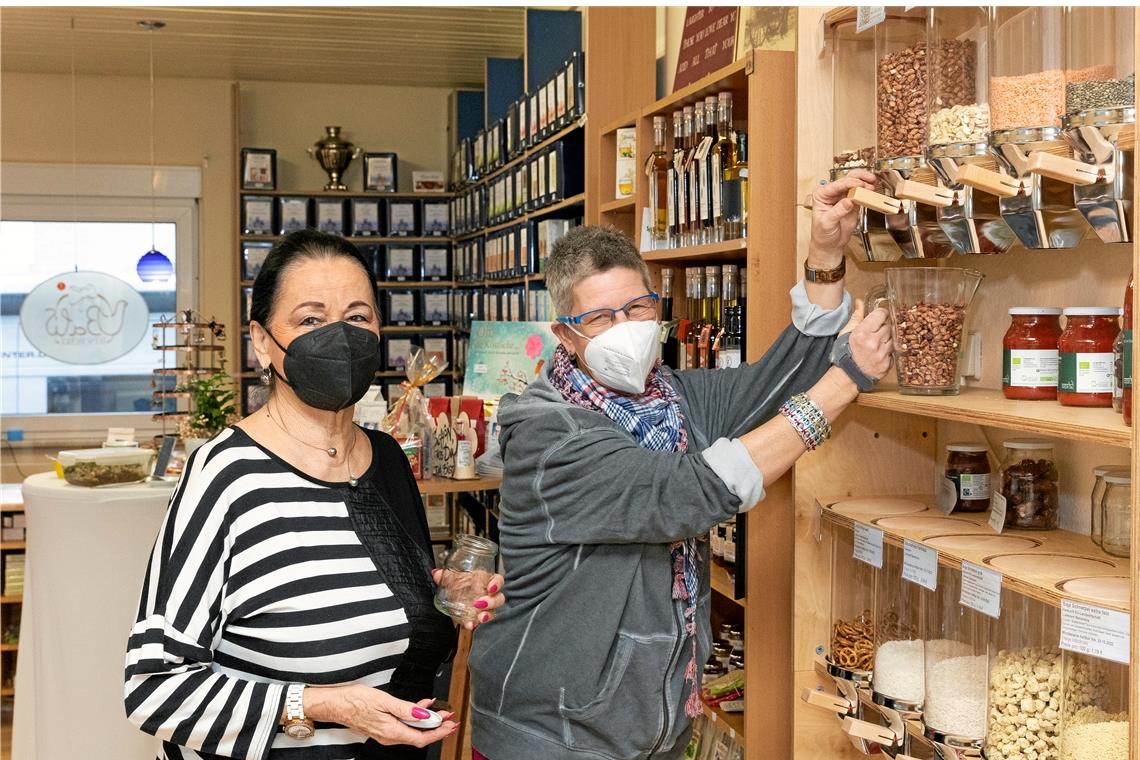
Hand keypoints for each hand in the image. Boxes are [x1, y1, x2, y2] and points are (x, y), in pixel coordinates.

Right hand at [308, 685, 456, 746]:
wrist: (334, 704)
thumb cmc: (354, 700)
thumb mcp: (383, 700)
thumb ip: (406, 708)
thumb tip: (424, 713)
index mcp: (391, 732)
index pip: (421, 738)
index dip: (439, 732)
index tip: (451, 725)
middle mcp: (389, 736)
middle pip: (419, 736)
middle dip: (437, 727)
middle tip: (450, 717)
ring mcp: (385, 733)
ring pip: (411, 731)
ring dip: (427, 722)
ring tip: (440, 711)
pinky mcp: (382, 727)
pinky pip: (403, 726)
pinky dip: (414, 719)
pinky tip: (420, 708)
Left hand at [432, 569, 505, 630]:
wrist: (452, 595)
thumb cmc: (458, 583)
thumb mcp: (451, 578)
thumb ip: (445, 576)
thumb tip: (436, 573)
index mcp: (486, 581)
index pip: (498, 580)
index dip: (497, 584)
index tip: (490, 588)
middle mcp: (489, 594)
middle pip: (499, 598)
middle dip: (492, 602)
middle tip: (479, 604)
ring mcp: (486, 607)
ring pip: (493, 611)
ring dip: (487, 615)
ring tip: (479, 618)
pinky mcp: (478, 617)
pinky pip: (481, 621)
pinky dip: (475, 623)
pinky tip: (469, 625)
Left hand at [809, 169, 875, 265]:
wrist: (830, 245)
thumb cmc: (822, 234)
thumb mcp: (827, 223)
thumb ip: (838, 211)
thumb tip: (849, 201)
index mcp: (822, 195)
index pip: (836, 185)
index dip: (849, 183)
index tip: (859, 185)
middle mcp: (832, 193)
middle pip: (847, 179)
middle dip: (859, 178)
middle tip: (869, 180)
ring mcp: (844, 197)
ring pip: (856, 183)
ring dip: (865, 182)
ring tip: (873, 184)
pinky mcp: (854, 203)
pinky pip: (862, 194)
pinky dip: (868, 192)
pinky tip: (872, 192)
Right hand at [841, 299, 892, 380]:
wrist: (848, 375)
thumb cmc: (846, 352)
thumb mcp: (847, 332)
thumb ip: (857, 316)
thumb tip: (860, 302)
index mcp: (863, 333)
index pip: (881, 314)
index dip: (881, 314)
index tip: (880, 316)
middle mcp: (874, 343)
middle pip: (888, 326)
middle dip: (883, 328)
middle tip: (876, 333)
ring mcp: (882, 354)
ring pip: (893, 339)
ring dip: (887, 339)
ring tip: (878, 343)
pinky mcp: (888, 364)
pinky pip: (893, 352)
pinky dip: (888, 351)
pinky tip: (879, 353)